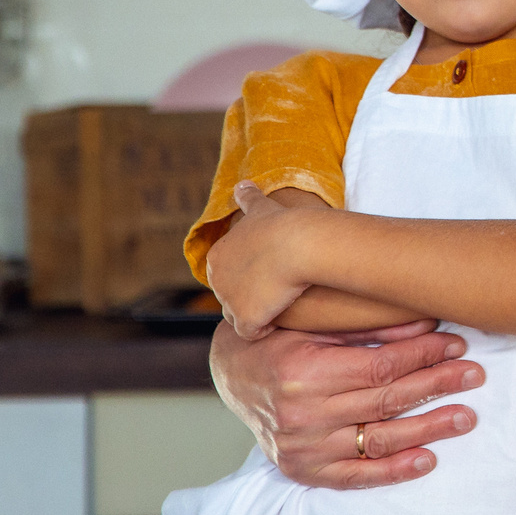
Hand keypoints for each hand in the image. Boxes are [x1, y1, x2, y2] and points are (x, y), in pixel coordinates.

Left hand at [203, 183, 318, 338]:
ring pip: (241, 315)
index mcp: (216, 256)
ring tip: (281, 301)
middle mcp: (216, 281)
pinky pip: (252, 332)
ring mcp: (229, 302)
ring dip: (258, 312)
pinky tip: (281, 315)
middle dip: (253, 294)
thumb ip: (248, 197)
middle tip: (280, 285)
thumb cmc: (283, 225)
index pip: (230, 273)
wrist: (299, 244)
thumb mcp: (261, 206)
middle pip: (233, 295)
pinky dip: (265, 327)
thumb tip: (242, 182)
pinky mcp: (246, 319)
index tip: (274, 268)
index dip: (253, 273)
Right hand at [208, 319, 482, 489]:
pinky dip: (393, 470)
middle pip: (386, 401)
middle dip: (437, 386)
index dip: (423, 355)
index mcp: (302, 371)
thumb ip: (368, 327)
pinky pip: (354, 476)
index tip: (457, 344)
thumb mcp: (316, 324)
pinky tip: (427, 459)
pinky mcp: (301, 470)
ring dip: (429, 429)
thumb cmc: (279, 339)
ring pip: (378, 439)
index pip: (380, 367)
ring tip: (466, 417)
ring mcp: (301, 447)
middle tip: (475, 375)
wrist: (232, 373)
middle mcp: (300, 414)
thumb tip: (427, 321)